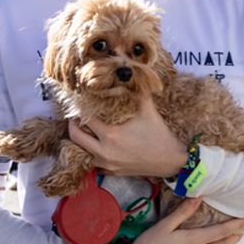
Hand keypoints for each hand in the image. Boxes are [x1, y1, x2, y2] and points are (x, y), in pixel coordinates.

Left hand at [68, 94, 188, 177]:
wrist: (170, 160)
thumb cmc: (159, 134)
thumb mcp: (147, 108)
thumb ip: (136, 90)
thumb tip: (129, 71)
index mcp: (111, 134)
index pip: (85, 118)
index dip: (81, 108)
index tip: (82, 101)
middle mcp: (104, 151)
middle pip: (75, 136)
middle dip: (73, 124)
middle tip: (77, 115)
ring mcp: (107, 164)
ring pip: (81, 151)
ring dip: (81, 140)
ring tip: (85, 130)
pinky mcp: (112, 172)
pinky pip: (93, 164)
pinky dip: (91, 154)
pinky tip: (96, 145)